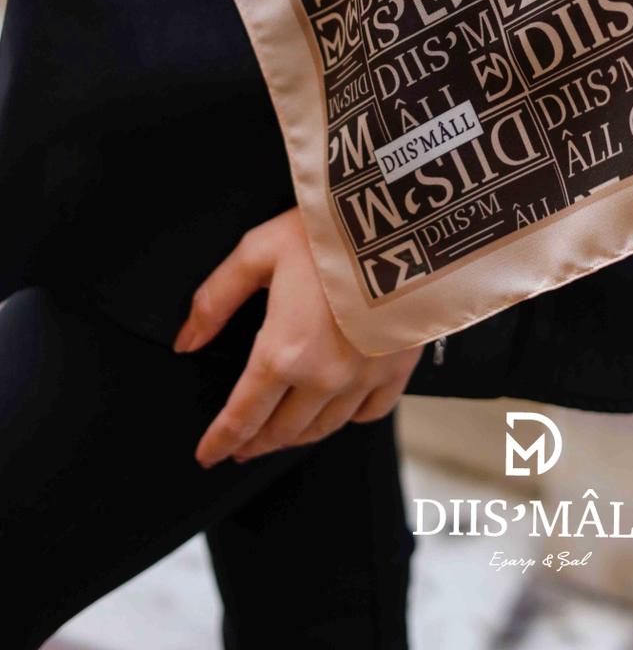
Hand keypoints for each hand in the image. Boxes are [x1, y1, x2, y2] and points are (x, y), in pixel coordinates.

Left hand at [173, 206, 423, 467]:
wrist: (402, 221)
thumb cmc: (330, 232)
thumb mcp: (259, 251)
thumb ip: (217, 298)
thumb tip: (188, 340)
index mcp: (283, 352)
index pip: (242, 417)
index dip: (220, 441)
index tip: (208, 454)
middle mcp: (324, 377)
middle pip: (282, 431)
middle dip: (255, 442)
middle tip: (242, 445)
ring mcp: (364, 378)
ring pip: (323, 429)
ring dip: (296, 436)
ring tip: (282, 432)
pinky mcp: (399, 368)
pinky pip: (370, 413)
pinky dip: (348, 418)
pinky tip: (338, 409)